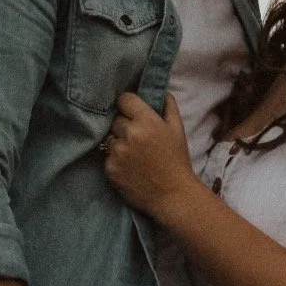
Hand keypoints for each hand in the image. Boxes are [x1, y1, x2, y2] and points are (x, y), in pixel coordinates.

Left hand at [103, 90, 198, 216]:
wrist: (173, 195)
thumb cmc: (177, 161)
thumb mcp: (178, 129)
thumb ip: (168, 105)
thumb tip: (158, 91)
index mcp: (146, 121)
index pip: (124, 99)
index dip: (129, 105)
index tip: (132, 112)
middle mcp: (129, 134)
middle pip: (115, 119)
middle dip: (124, 126)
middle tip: (137, 138)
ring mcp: (117, 152)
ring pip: (109, 138)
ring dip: (118, 143)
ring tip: (133, 154)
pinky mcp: (110, 168)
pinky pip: (107, 156)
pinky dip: (115, 160)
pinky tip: (129, 167)